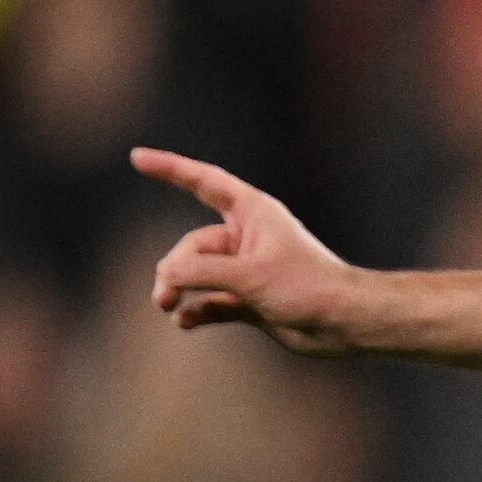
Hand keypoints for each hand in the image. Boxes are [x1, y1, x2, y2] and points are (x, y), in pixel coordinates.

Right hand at [135, 147, 362, 351]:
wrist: (343, 324)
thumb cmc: (307, 287)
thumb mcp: (249, 275)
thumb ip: (202, 272)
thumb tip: (165, 276)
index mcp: (253, 213)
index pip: (203, 182)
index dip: (171, 169)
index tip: (138, 158)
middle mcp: (248, 237)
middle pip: (193, 245)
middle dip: (175, 268)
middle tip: (164, 295)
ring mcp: (247, 270)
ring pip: (198, 274)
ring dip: (179, 289)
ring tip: (167, 305)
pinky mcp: (249, 300)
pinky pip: (210, 301)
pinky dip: (196, 310)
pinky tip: (184, 322)